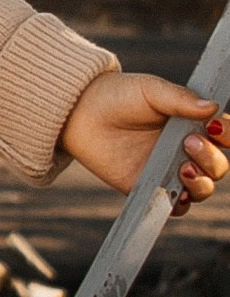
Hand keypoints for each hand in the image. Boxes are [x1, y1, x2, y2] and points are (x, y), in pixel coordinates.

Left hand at [60, 72, 225, 205]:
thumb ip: (181, 99)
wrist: (81, 114)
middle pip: (217, 165)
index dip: (227, 133)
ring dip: (201, 182)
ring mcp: (170, 170)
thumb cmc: (118, 96)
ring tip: (183, 168)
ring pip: (202, 187)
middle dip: (211, 158)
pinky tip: (176, 194)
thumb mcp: (151, 90)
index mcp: (193, 123)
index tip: (216, 127)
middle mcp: (186, 149)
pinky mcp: (150, 188)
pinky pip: (174, 205)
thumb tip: (212, 107)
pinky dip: (180, 204)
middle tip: (188, 143)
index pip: (223, 135)